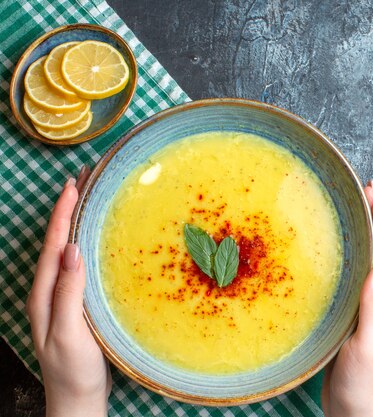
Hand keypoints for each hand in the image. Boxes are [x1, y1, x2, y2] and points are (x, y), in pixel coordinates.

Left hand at [26, 166, 110, 416]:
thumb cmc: (72, 370)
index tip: (72, 187)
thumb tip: (72, 250)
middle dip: (65, 211)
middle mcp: (48, 292)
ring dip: (72, 224)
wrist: (76, 399)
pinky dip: (81, 244)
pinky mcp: (73, 304)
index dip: (62, 215)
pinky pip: (75, 266)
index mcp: (44, 295)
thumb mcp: (68, 332)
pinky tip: (92, 240)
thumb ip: (67, 292)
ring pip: (64, 252)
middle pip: (55, 243)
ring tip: (84, 201)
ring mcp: (60, 298)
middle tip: (79, 183)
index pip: (53, 246)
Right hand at [322, 180, 372, 416]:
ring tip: (356, 214)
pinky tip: (342, 256)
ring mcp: (370, 312)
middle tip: (365, 193)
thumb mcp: (370, 346)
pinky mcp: (355, 320)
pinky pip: (356, 282)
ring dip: (366, 238)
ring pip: (370, 265)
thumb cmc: (365, 386)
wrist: (355, 415)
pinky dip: (352, 261)